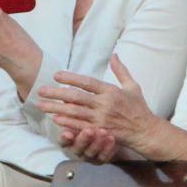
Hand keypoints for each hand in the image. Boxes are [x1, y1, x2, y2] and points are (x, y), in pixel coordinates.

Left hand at [36, 56, 157, 156]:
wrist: (146, 131)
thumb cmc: (139, 108)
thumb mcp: (133, 86)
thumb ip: (121, 71)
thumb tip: (114, 54)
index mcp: (111, 91)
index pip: (87, 82)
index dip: (71, 78)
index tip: (56, 75)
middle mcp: (105, 104)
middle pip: (76, 97)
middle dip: (56, 93)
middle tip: (41, 91)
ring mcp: (102, 119)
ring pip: (75, 112)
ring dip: (56, 108)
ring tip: (41, 105)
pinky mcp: (101, 131)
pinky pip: (81, 126)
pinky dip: (67, 123)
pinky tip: (55, 119)